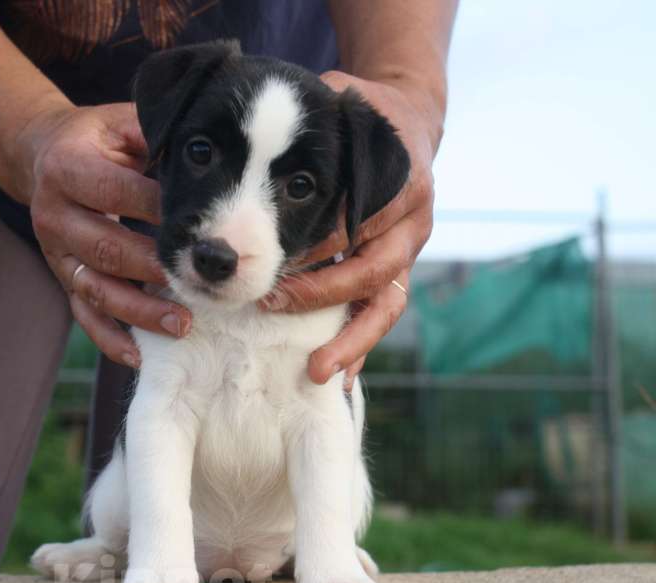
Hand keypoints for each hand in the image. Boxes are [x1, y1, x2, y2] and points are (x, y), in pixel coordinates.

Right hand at [16, 102, 191, 367]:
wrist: (39, 155)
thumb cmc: (95, 138)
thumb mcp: (117, 122)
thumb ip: (152, 132)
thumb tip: (204, 149)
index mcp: (67, 168)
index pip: (117, 192)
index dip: (158, 208)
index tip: (200, 223)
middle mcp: (54, 214)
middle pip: (106, 248)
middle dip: (154, 268)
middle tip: (197, 281)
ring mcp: (55, 252)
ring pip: (96, 289)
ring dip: (139, 311)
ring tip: (182, 324)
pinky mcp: (62, 278)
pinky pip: (84, 316)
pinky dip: (111, 339)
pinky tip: (142, 355)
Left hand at [261, 71, 440, 387]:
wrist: (406, 122)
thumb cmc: (362, 110)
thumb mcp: (345, 100)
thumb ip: (322, 112)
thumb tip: (279, 118)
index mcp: (402, 183)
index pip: (356, 221)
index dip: (318, 243)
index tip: (275, 260)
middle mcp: (412, 224)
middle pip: (373, 270)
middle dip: (323, 294)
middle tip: (274, 307)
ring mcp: (407, 253)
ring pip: (385, 305)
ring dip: (351, 340)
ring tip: (317, 372)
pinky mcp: (396, 274)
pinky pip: (381, 317)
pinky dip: (360, 347)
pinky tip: (338, 379)